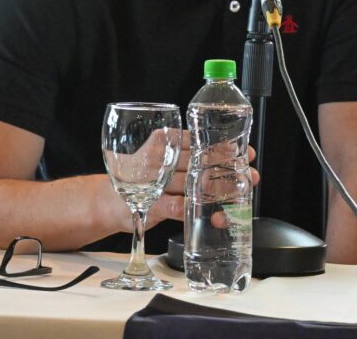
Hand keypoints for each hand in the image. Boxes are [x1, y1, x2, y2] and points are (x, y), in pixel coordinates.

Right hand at [145, 138, 259, 228]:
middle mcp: (159, 158)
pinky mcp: (150, 205)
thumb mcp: (162, 158)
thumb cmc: (142, 178)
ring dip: (219, 190)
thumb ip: (187, 155)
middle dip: (228, 169)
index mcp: (164, 141)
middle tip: (249, 174)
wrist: (107, 200)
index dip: (224, 147)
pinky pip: (177, 207)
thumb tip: (229, 157)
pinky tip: (213, 215)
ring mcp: (154, 182)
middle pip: (200, 161)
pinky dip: (197, 211)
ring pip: (193, 183)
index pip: (199, 140)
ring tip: (239, 194)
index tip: (246, 152)